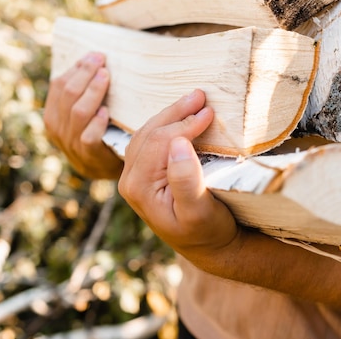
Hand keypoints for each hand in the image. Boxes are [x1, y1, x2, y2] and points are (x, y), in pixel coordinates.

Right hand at [44, 52, 122, 178]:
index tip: (94, 55)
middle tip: (102, 61)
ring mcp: (71, 143)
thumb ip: (81, 92)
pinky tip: (106, 112)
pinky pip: (89, 137)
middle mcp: (58, 128)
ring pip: (78, 112)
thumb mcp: (82, 113)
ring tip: (106, 77)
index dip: (77, 67)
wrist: (103, 167)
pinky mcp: (88, 155)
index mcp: (52, 114)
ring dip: (93, 92)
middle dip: (86, 73)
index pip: (59, 85)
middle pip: (68, 94)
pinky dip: (97, 123)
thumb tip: (92, 58)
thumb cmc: (96, 132)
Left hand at [117, 89, 239, 265]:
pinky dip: (167, 125)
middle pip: (149, 133)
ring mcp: (134, 178)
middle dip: (176, 112)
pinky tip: (183, 117)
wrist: (208, 247)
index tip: (210, 111)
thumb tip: (178, 143)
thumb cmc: (209, 231)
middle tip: (201, 94)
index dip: (184, 123)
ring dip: (171, 115)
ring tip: (195, 99)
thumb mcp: (199, 209)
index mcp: (139, 187)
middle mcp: (130, 181)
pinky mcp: (145, 175)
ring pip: (147, 134)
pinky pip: (151, 141)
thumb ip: (186, 179)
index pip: (159, 142)